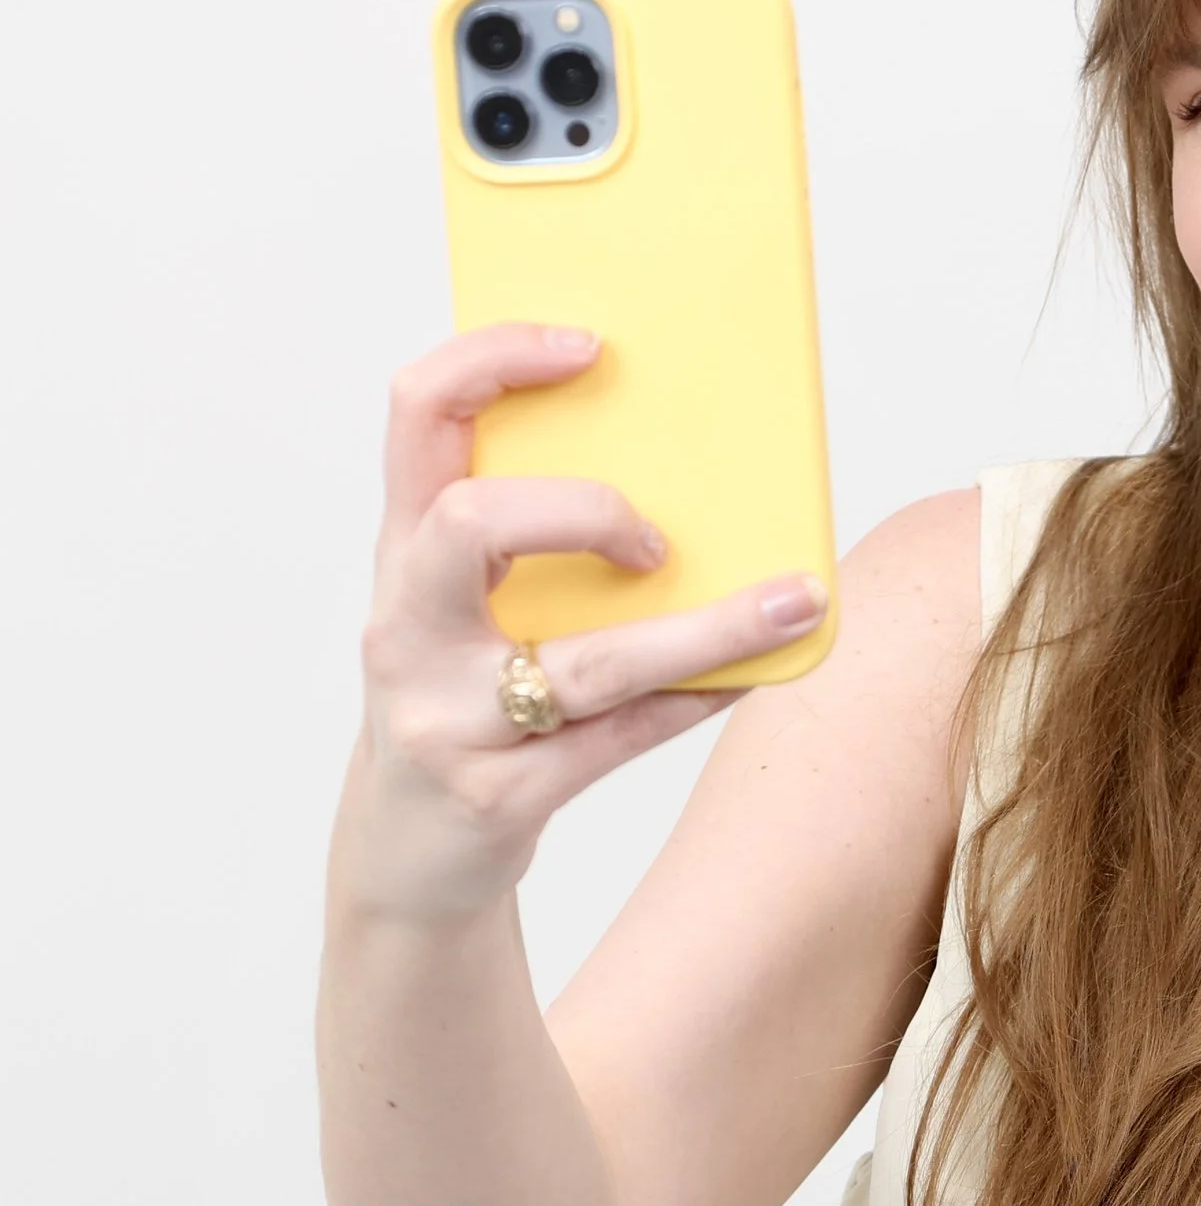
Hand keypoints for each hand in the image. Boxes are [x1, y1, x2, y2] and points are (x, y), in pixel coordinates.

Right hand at [336, 324, 828, 920]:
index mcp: (402, 549)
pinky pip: (620, 739)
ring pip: (587, 663)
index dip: (492, 360)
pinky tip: (758, 674)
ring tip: (793, 601)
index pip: (417, 413)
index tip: (588, 347)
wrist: (404, 858)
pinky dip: (697, 700)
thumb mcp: (466, 607)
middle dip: (582, 509)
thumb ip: (531, 537)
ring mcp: (446, 716)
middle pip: (470, 523)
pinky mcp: (496, 796)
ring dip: (705, 631)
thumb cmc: (461, 698)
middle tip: (657, 539)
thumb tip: (692, 465)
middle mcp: (408, 625)